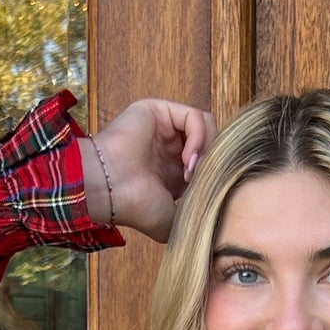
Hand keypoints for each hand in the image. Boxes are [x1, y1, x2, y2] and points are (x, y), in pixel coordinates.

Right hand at [81, 98, 216, 242]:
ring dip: (207, 150)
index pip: (210, 160)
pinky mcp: (159, 110)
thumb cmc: (134, 207)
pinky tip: (188, 159)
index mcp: (174, 169)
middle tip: (199, 181)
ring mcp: (164, 127)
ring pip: (207, 126)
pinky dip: (199, 137)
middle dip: (213, 161)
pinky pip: (195, 117)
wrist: (109, 190)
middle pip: (212, 141)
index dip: (215, 174)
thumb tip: (219, 214)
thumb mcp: (174, 218)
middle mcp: (170, 146)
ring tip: (192, 171)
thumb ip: (195, 212)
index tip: (206, 193)